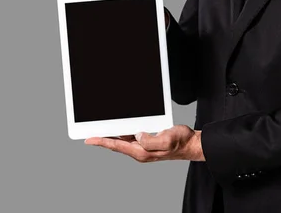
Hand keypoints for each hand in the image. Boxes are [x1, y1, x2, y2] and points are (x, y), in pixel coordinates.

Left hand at [85, 125, 204, 162]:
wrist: (190, 144)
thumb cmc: (181, 142)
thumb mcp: (166, 140)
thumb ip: (150, 140)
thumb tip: (137, 136)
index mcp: (142, 152)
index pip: (117, 146)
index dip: (102, 142)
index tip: (90, 139)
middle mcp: (140, 151)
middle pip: (116, 144)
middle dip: (103, 138)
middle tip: (90, 133)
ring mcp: (143, 147)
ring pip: (122, 140)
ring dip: (112, 134)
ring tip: (101, 129)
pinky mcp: (147, 142)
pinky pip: (131, 137)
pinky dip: (123, 131)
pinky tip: (120, 127)